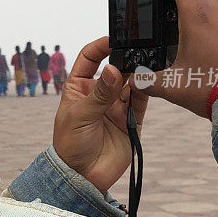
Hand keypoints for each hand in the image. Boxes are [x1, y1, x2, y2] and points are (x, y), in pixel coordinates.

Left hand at [52, 36, 147, 194]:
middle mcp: (99, 93)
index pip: (90, 58)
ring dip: (136, 74)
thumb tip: (115, 70)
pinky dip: (145, 90)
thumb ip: (100, 94)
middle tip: (135, 53)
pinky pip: (141, 100)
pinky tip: (147, 82)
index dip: (101, 46)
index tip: (114, 39)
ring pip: (130, 82)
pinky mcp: (131, 120)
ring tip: (142, 69)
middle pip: (115, 68)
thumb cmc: (70, 145)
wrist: (82, 177)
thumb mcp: (79, 116)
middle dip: (125, 59)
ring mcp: (116, 106)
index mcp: (79, 87)